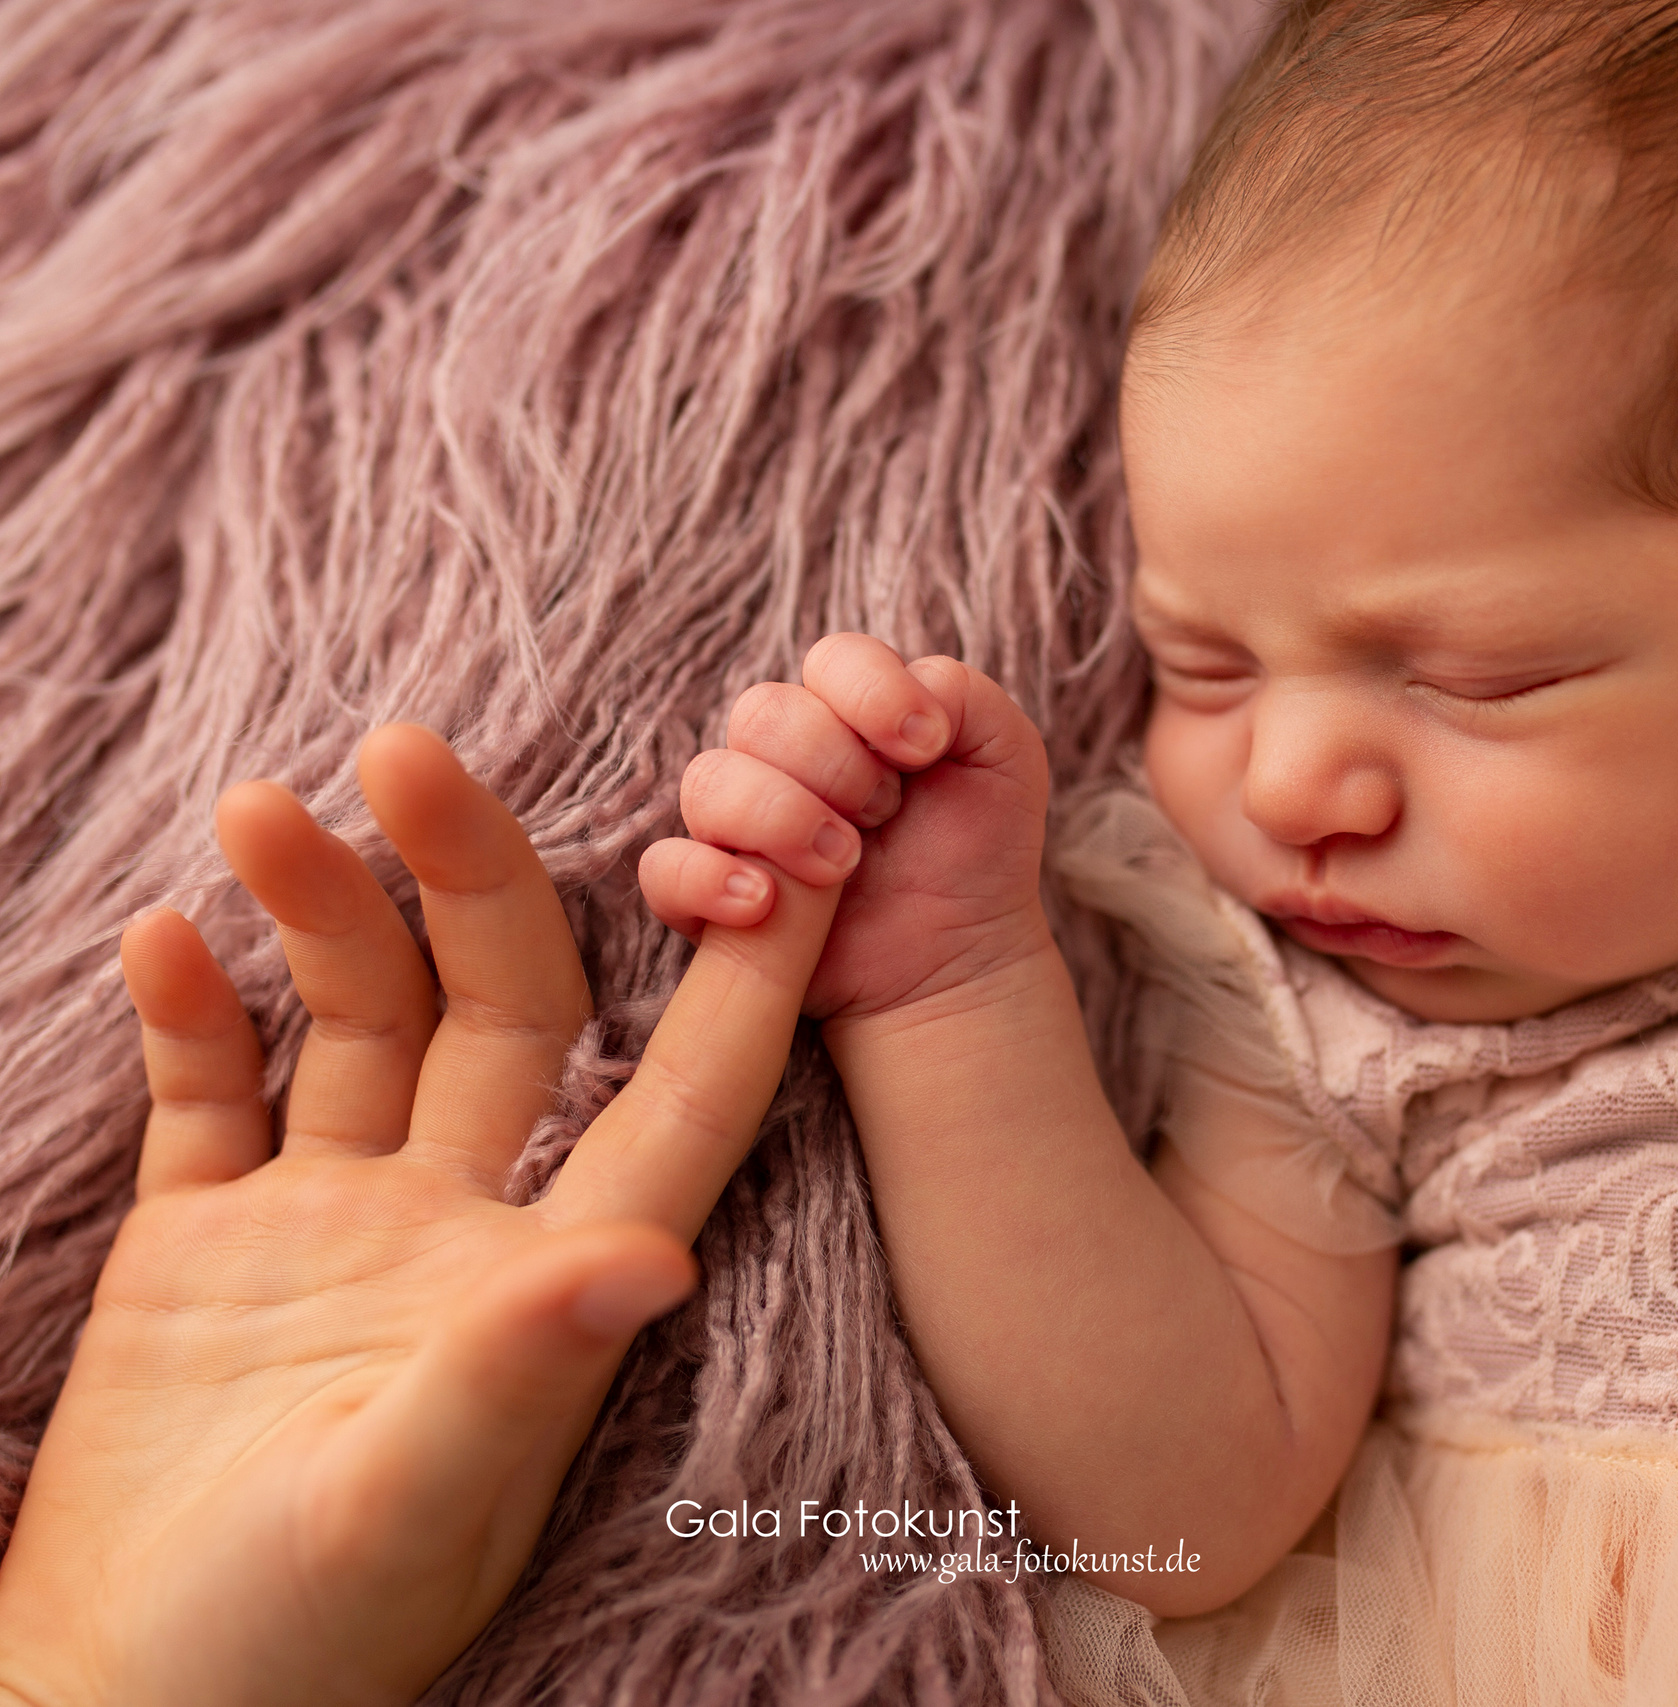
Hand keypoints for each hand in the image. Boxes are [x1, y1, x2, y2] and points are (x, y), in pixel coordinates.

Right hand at [0, 726, 839, 1706]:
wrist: (126, 1706)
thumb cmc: (299, 1643)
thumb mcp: (409, 1503)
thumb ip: (515, 1367)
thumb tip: (653, 1255)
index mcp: (558, 1276)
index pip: (688, 1092)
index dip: (753, 972)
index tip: (801, 830)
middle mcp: (463, 1223)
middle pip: (504, 1006)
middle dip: (473, 874)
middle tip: (414, 747)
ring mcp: (335, 1226)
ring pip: (353, 1018)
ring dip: (314, 910)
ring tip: (262, 807)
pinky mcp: (207, 1246)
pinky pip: (211, 1093)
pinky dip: (191, 1012)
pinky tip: (166, 937)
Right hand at [636, 634, 1054, 1026]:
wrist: (964, 957)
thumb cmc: (979, 851)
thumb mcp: (1007, 758)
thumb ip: (966, 694)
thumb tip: (908, 686)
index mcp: (847, 712)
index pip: (832, 660)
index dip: (873, 694)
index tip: (927, 747)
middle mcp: (782, 758)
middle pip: (763, 713)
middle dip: (838, 765)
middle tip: (886, 814)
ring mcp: (739, 826)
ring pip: (710, 782)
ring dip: (784, 819)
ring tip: (844, 865)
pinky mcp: (710, 897)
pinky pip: (663, 869)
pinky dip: (707, 879)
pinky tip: (767, 901)